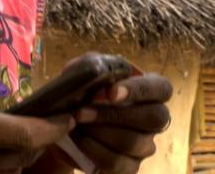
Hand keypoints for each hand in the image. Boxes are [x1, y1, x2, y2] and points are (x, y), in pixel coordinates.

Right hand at [0, 66, 73, 173]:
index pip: (20, 133)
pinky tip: (12, 145)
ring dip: (30, 151)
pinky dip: (11, 160)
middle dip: (46, 140)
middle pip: (22, 156)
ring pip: (11, 168)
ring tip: (41, 130)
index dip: (50, 127)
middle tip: (61, 121)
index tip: (69, 116)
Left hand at [24, 56, 171, 173]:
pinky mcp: (129, 166)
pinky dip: (91, 149)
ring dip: (98, 132)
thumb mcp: (85, 70)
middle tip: (81, 111)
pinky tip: (76, 138)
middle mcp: (154, 119)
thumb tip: (97, 69)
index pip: (161, 88)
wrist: (65, 122)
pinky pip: (117, 163)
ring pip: (133, 142)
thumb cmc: (83, 92)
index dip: (139, 90)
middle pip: (154, 118)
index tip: (110, 92)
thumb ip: (92, 63)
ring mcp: (144, 145)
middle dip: (113, 114)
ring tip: (74, 123)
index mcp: (150, 91)